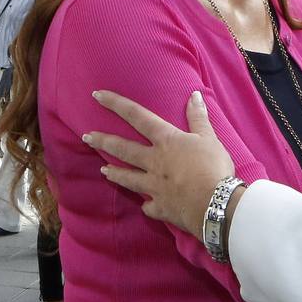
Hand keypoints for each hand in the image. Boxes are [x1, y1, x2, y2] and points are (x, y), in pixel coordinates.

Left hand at [83, 91, 235, 237]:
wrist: (214, 203)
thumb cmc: (213, 166)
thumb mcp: (209, 137)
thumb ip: (198, 117)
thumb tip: (193, 94)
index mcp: (166, 141)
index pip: (138, 117)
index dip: (117, 104)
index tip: (97, 95)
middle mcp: (154, 162)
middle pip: (123, 149)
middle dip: (103, 141)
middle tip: (86, 137)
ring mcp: (153, 186)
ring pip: (128, 178)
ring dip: (115, 173)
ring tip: (103, 171)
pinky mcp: (159, 206)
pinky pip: (149, 205)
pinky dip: (147, 203)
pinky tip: (146, 204)